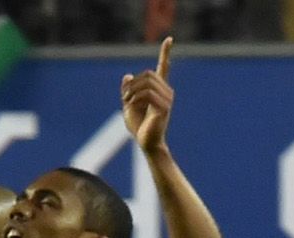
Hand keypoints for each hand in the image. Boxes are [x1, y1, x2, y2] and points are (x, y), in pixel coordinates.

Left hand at [122, 37, 173, 151]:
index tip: (169, 39)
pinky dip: (135, 98)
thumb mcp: (129, 105)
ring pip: (147, 82)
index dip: (165, 53)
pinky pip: (147, 94)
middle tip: (124, 97)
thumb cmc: (138, 126)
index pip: (164, 67)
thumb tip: (127, 76)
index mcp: (159, 89)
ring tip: (126, 103)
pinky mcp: (164, 107)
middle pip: (148, 74)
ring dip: (132, 91)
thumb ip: (128, 91)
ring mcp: (167, 99)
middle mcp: (166, 91)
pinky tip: (130, 105)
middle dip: (133, 83)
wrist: (146, 143)